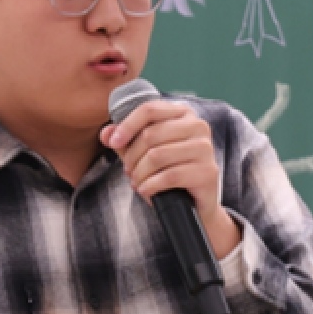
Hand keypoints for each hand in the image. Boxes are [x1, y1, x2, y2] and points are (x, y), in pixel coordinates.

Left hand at [99, 99, 238, 257]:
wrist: (195, 204)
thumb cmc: (169, 173)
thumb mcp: (142, 153)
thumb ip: (125, 141)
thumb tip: (106, 133)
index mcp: (183, 113)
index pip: (149, 110)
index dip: (127, 125)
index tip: (113, 142)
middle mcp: (198, 126)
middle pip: (151, 134)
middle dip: (132, 156)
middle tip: (128, 171)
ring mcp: (205, 148)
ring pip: (157, 156)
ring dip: (139, 173)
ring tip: (136, 182)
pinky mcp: (207, 171)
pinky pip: (169, 176)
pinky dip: (150, 186)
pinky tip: (145, 190)